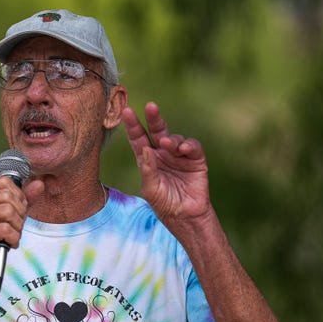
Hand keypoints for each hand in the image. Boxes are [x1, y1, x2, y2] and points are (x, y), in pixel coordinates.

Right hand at [0, 177, 28, 273]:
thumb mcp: (15, 214)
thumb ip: (26, 198)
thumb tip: (39, 183)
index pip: (5, 182)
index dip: (18, 196)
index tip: (17, 210)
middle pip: (8, 197)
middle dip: (19, 213)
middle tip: (15, 226)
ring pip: (8, 212)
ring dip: (17, 227)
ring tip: (12, 235)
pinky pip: (6, 229)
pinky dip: (14, 238)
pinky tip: (9, 243)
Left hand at [122, 102, 210, 224]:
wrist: (185, 216)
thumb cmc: (164, 204)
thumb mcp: (150, 189)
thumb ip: (147, 169)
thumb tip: (146, 149)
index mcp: (147, 159)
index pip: (138, 139)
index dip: (133, 125)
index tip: (127, 112)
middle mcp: (162, 154)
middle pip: (156, 131)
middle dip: (154, 118)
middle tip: (151, 106)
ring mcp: (178, 156)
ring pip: (174, 138)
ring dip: (172, 139)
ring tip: (168, 144)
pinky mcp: (195, 160)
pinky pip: (193, 146)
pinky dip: (189, 145)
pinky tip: (184, 149)